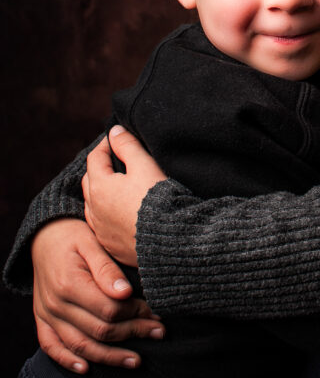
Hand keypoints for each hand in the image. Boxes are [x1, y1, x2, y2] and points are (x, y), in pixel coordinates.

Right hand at [32, 217, 164, 372]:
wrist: (44, 236)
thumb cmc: (74, 236)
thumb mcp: (92, 243)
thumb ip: (108, 269)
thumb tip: (126, 293)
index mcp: (70, 284)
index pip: (109, 310)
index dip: (136, 314)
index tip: (157, 312)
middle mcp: (56, 304)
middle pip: (99, 330)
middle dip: (133, 334)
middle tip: (159, 333)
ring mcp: (47, 315)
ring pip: (80, 345)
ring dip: (110, 357)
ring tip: (136, 361)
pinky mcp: (42, 320)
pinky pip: (51, 347)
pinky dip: (68, 361)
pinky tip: (87, 369)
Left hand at [82, 126, 166, 265]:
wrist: (171, 239)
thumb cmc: (158, 199)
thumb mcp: (145, 165)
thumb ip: (128, 145)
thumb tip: (114, 131)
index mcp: (100, 187)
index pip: (95, 158)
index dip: (106, 144)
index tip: (117, 138)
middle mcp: (95, 210)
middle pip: (90, 181)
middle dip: (100, 167)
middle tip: (116, 159)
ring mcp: (101, 230)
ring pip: (93, 205)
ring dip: (101, 193)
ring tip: (118, 186)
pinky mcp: (111, 246)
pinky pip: (102, 226)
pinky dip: (107, 214)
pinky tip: (121, 212)